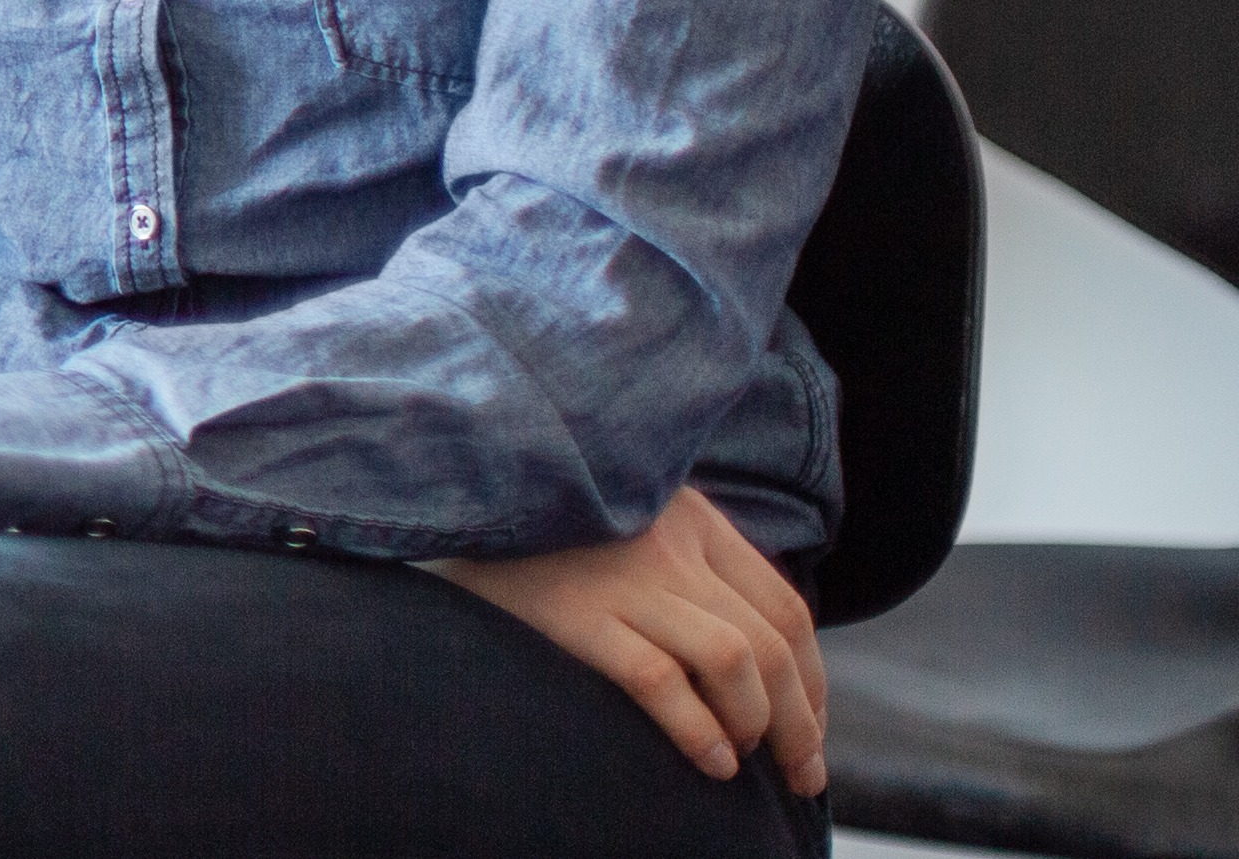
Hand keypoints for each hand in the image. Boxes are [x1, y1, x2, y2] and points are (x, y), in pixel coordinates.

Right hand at [432, 486, 825, 796]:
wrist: (451, 492)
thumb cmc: (540, 527)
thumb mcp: (628, 521)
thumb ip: (683, 564)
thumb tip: (751, 659)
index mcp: (692, 517)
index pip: (785, 608)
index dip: (813, 679)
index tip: (809, 725)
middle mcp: (669, 543)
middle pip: (770, 642)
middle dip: (801, 721)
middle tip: (802, 773)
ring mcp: (622, 577)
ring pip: (732, 659)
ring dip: (759, 725)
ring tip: (748, 763)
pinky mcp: (573, 613)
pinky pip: (658, 679)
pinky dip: (697, 728)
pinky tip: (709, 761)